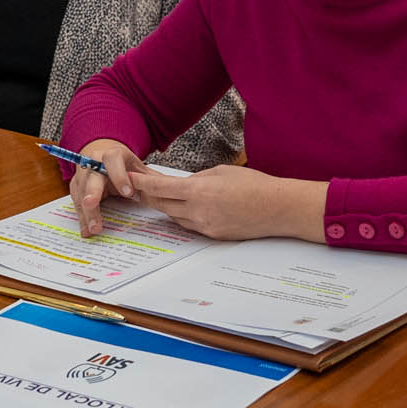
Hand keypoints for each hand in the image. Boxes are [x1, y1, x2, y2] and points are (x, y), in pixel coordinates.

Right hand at [67, 139, 143, 235]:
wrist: (103, 160)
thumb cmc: (124, 166)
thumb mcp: (138, 168)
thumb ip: (149, 178)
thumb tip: (168, 189)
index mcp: (112, 154)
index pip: (112, 160)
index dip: (119, 175)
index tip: (128, 192)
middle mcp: (93, 162)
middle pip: (91, 177)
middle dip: (92, 192)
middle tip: (91, 204)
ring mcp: (82, 175)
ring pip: (81, 192)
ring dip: (87, 211)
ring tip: (93, 228)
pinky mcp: (76, 187)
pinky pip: (77, 203)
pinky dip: (82, 218)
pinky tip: (86, 230)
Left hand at [135, 164, 324, 242]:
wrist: (277, 208)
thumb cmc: (253, 185)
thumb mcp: (221, 172)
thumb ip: (198, 178)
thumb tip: (183, 184)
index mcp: (199, 190)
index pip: (161, 187)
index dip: (142, 182)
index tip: (129, 177)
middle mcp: (198, 210)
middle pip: (163, 205)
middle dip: (149, 196)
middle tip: (137, 188)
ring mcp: (205, 226)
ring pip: (175, 216)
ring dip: (167, 206)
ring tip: (159, 196)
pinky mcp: (213, 235)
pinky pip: (190, 225)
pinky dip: (184, 216)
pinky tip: (184, 208)